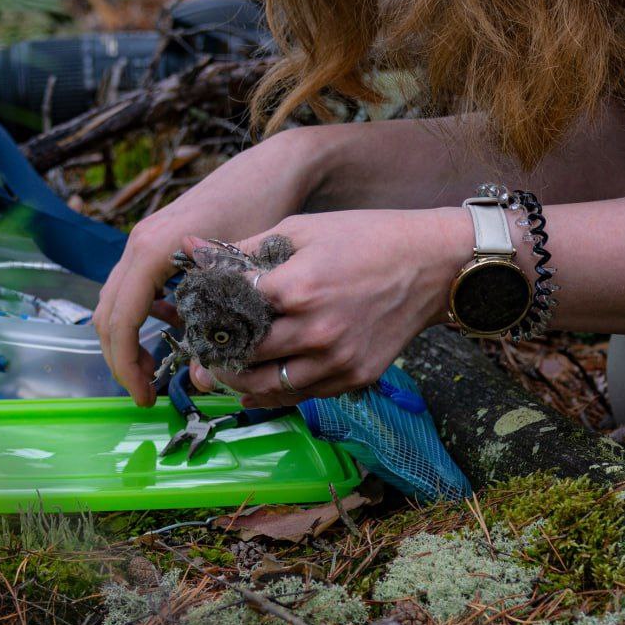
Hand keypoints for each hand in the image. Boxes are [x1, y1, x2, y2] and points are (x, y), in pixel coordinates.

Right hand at [94, 130, 318, 404]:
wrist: (273, 169)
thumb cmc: (263, 212)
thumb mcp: (241, 272)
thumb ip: (217, 322)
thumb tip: (201, 376)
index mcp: (153, 251)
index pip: (121, 322)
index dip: (127, 366)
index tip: (145, 397)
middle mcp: (138, 243)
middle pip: (107, 315)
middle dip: (120, 360)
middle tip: (145, 393)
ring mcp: (143, 239)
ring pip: (115, 301)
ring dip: (126, 339)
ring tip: (152, 371)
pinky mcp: (155, 240)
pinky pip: (132, 286)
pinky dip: (138, 316)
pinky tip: (167, 334)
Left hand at [190, 208, 472, 406]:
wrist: (433, 265)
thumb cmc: (366, 238)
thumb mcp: (303, 229)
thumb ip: (246, 247)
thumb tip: (191, 250)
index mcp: (297, 287)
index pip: (228, 307)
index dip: (204, 307)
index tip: (193, 306)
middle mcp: (315, 330)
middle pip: (240, 354)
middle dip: (212, 349)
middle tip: (198, 343)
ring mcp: (336, 359)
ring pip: (265, 385)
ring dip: (236, 378)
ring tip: (222, 366)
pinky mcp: (354, 377)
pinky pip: (300, 395)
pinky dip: (271, 392)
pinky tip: (253, 384)